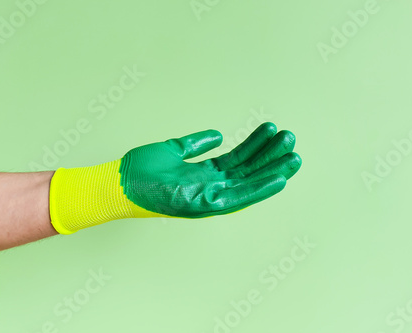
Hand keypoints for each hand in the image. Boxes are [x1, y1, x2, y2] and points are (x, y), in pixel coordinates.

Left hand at [120, 122, 301, 217]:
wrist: (118, 183)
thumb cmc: (141, 171)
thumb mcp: (173, 150)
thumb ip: (196, 145)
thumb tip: (218, 135)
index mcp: (205, 175)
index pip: (237, 160)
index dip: (256, 146)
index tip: (272, 130)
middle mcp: (210, 187)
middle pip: (247, 171)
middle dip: (270, 155)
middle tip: (290, 139)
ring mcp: (208, 197)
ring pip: (248, 184)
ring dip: (272, 170)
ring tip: (293, 154)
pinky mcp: (203, 205)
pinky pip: (237, 198)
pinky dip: (260, 189)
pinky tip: (279, 178)